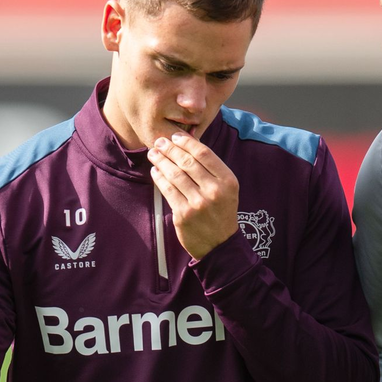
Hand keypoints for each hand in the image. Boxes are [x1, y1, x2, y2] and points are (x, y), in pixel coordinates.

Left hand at [147, 133, 238, 259]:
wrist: (220, 245)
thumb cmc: (221, 212)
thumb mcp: (226, 189)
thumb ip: (211, 170)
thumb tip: (187, 146)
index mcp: (227, 181)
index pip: (204, 154)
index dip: (187, 142)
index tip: (176, 137)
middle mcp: (214, 191)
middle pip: (187, 162)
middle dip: (170, 149)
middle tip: (160, 141)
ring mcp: (198, 204)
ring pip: (175, 174)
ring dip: (161, 161)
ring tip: (153, 153)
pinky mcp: (183, 215)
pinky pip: (167, 190)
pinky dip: (159, 178)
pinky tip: (155, 171)